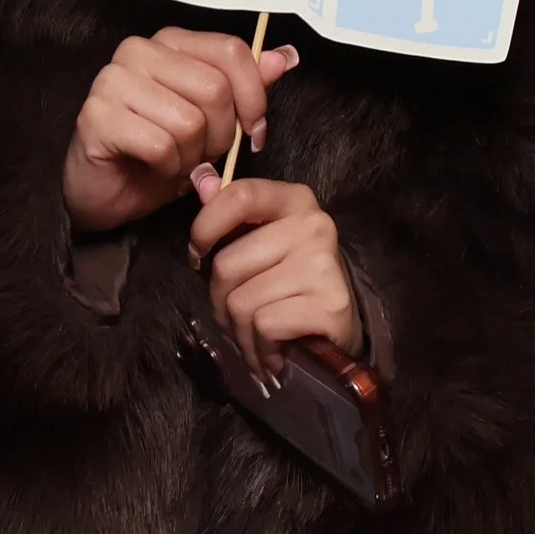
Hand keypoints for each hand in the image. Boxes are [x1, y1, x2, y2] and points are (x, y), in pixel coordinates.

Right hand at [64, 27, 300, 231]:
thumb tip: (285, 57)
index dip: (254, 96)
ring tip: (176, 162)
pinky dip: (168, 169)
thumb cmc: (159, 152)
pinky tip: (155, 168)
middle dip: (220, 135)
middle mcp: (138, 51)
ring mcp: (112, 81)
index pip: (230, 51)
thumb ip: (246, 86)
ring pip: (189, 121)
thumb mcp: (213, 119)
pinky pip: (160, 146)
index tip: (255, 131)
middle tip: (202, 154)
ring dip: (192, 157)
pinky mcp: (96, 117)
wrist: (107, 192)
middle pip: (214, 89)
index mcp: (170, 42)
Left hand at [187, 167, 361, 374]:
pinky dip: (261, 349)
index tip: (197, 256)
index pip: (239, 196)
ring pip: (241, 302)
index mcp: (294, 200)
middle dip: (220, 302)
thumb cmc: (288, 285)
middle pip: (227, 264)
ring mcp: (323, 264)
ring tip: (257, 339)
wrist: (337, 331)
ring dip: (240, 333)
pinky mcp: (330, 304)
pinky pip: (264, 326)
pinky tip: (274, 352)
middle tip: (238, 317)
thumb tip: (200, 180)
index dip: (205, 227)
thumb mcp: (259, 244)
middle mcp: (313, 225)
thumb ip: (228, 214)